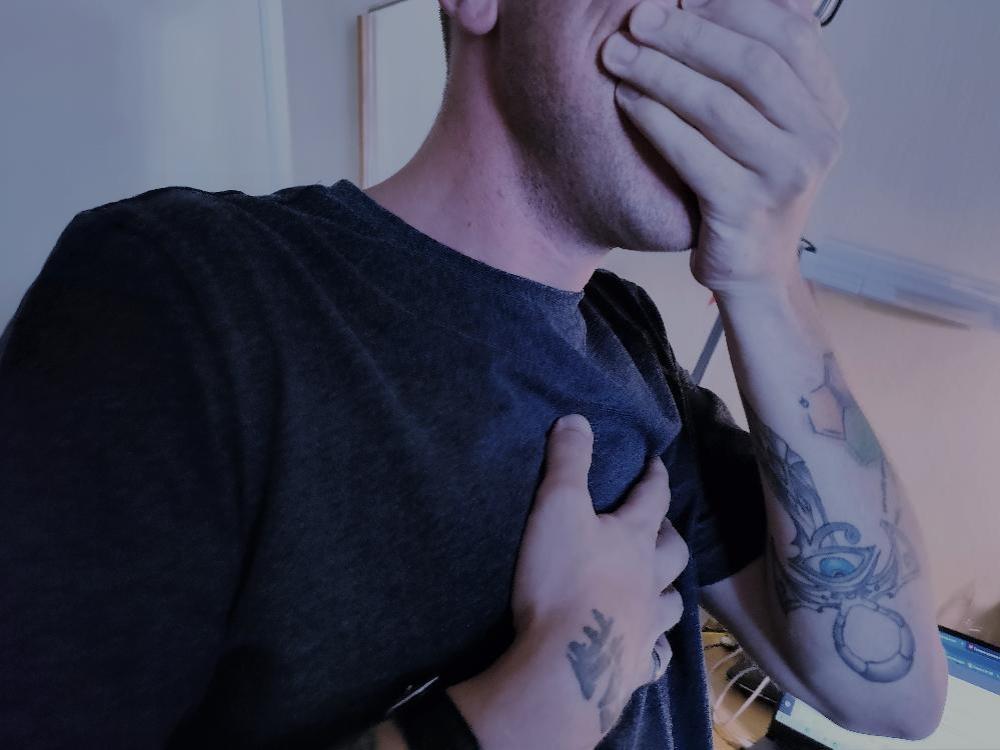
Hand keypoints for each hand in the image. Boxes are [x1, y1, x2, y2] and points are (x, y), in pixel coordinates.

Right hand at [467, 414, 686, 747]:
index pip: (653, 498)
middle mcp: (651, 580)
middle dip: (669, 534)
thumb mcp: (556, 508)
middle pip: (673, 552)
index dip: (655, 478)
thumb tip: (578, 419)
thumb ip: (567, 463)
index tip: (657, 465)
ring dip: (670, 587)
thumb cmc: (561, 579)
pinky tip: (651, 648)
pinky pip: (655, 653)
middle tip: (662, 527)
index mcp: (634, 539)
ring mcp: (647, 625)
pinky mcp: (635, 664)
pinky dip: (656, 646)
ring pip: (673, 602)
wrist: (566, 665)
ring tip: (661, 584)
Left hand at [600, 0, 848, 296]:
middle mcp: (816, 140)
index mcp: (826, 107)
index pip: (791, 34)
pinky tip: (625, 99)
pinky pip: (691, 153)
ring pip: (718, 106)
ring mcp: (783, 178)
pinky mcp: (742, 211)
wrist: (753, 270)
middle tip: (638, 17)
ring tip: (617, 54)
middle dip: (688, 34)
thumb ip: (761, 66)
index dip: (735, 7)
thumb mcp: (768, 124)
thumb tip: (731, 0)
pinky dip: (654, 119)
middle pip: (752, 65)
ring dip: (660, 72)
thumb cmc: (748, 185)